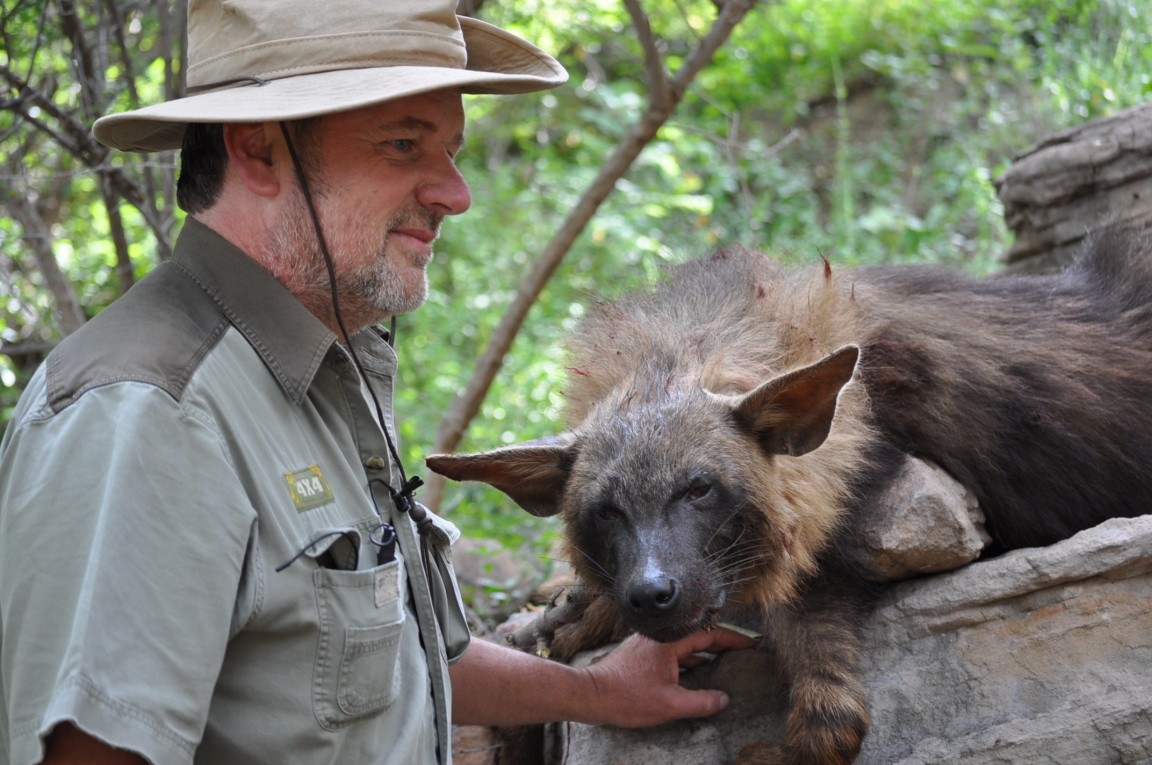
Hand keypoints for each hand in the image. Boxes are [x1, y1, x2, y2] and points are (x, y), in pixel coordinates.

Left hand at [578, 627, 755, 727]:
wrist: (591, 695)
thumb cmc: (626, 697)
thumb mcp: (669, 704)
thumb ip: (700, 702)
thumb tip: (723, 699)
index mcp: (669, 641)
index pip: (709, 634)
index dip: (733, 640)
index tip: (751, 644)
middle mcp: (660, 636)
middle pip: (698, 637)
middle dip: (722, 646)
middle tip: (743, 654)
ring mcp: (649, 644)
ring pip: (685, 646)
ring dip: (704, 654)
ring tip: (725, 665)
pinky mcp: (642, 654)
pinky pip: (672, 654)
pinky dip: (688, 661)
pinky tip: (696, 674)